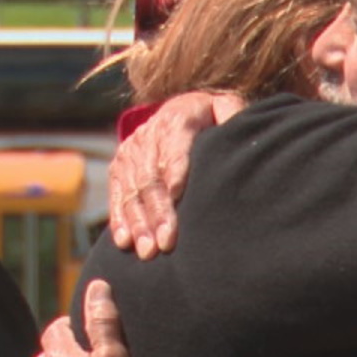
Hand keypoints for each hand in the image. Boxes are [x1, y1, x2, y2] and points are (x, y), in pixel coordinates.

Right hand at [109, 90, 244, 258]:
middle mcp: (148, 136)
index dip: (175, 173)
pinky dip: (119, 220)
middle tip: (165, 242)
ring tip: (148, 250)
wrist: (177, 108)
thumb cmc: (210, 116)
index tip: (178, 198)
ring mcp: (130, 153)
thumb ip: (233, 115)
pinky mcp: (118, 167)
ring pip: (132, 192)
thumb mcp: (225, 107)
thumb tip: (240, 129)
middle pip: (151, 178)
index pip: (175, 150)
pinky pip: (117, 196)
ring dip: (139, 223)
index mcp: (177, 120)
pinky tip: (125, 242)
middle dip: (158, 212)